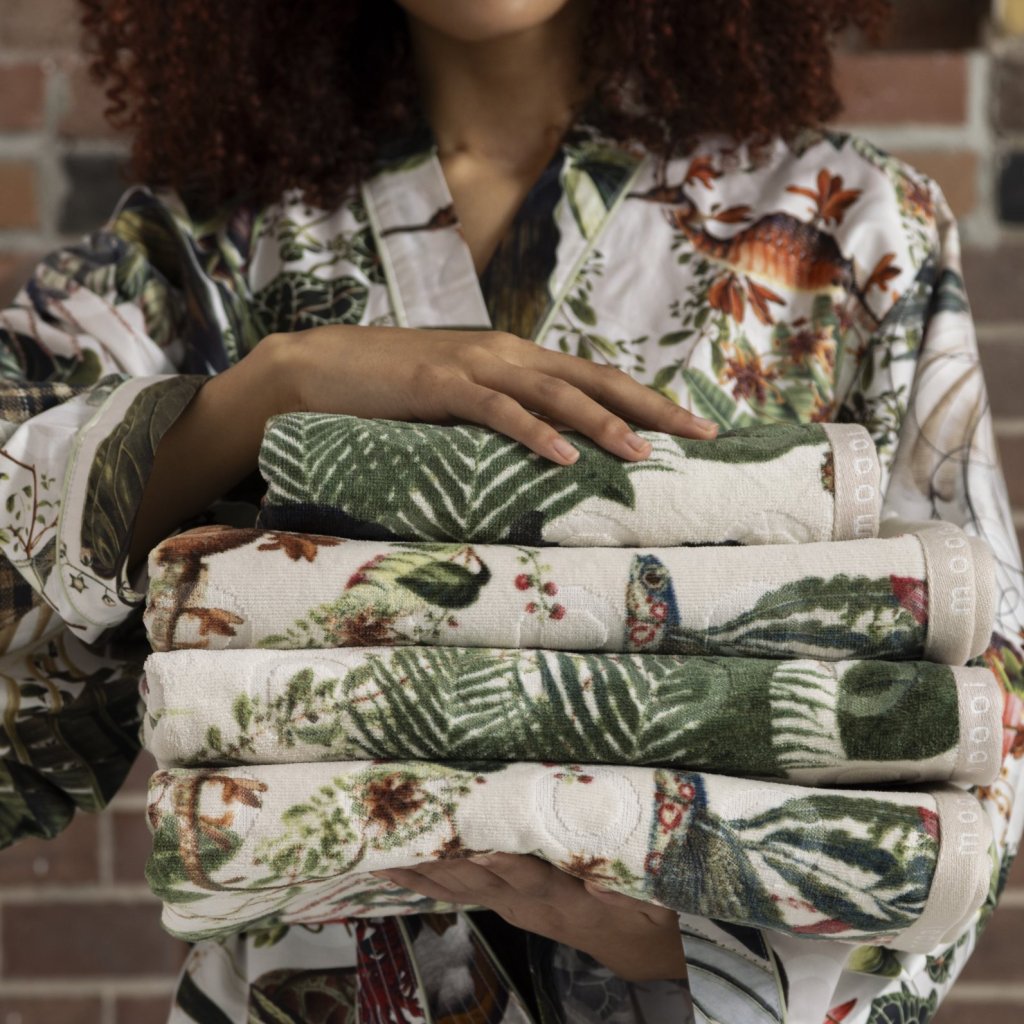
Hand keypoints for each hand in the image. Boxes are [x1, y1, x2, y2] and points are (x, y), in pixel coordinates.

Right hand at [260, 325, 717, 465]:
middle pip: (593, 378)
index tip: (689, 423)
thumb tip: (542, 448)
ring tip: (646, 453)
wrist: (319, 367)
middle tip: (703, 432)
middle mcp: (505, 353)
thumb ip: (500, 414)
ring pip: (555, 392)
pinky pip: (498, 410)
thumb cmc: (391, 390)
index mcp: (514, 357)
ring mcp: (474, 364)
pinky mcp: (440, 385)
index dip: (644, 398)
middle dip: (651, 405)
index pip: (592, 377)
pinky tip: (565, 457)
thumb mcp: (458, 401)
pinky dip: (535, 432)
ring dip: (603, 422)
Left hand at [371, 852, 686, 982]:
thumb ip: (622, 884)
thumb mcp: (646, 898)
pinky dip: (429, 877)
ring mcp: (513, 904)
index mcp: (562, 895)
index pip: (523, 876)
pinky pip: (462, 890)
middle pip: (476, 878)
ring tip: (382, 848)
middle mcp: (528, 901)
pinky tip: (401, 866)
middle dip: (436, 858)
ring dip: (422, 869)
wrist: (636, 946)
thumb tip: (594, 876)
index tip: (465, 842)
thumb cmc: (643, 910)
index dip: (495, 861)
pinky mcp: (508, 904)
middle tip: (398, 833)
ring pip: (461, 885)